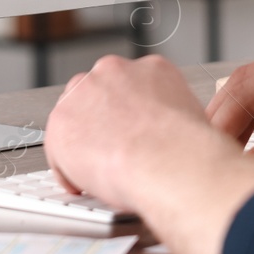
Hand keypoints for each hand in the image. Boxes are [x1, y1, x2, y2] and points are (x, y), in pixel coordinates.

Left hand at [45, 55, 253, 253]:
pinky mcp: (62, 120)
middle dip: (100, 122)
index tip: (129, 134)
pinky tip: (81, 184)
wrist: (171, 162)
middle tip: (110, 154)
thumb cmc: (191, 153)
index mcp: (152, 70)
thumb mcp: (194, 120)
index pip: (129, 86)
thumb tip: (176, 141)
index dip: (127, 114)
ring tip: (96, 172)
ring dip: (82, 143)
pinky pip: (58, 147)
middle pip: (97, 94)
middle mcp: (115, 71)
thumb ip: (174, 119)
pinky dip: (67, 168)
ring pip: (75, 118)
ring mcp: (85, 93)